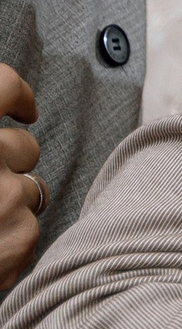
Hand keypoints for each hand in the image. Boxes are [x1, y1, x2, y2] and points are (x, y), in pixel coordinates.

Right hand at [0, 68, 44, 291]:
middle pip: (23, 145)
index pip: (3, 86)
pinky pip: (29, 228)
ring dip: (11, 205)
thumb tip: (1, 126)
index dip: (18, 95)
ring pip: (32, 189)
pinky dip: (10, 242)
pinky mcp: (20, 237)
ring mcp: (6, 197)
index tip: (23, 109)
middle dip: (11, 163)